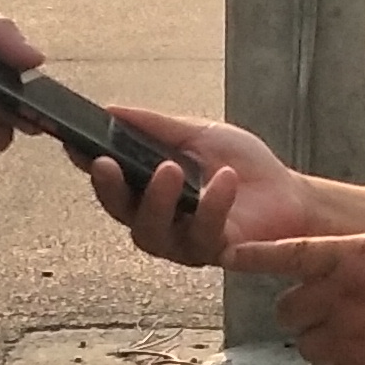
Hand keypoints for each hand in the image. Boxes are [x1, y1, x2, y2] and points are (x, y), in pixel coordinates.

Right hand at [88, 105, 307, 269]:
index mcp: (148, 192)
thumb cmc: (241, 165)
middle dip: (110, 189)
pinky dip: (212, 205)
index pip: (110, 182)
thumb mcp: (196, 134)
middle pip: (121, 214)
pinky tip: (223, 180)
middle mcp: (158, 222)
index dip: (89, 167)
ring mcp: (183, 243)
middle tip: (108, 163)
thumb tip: (109, 110)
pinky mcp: (214, 255)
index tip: (75, 145)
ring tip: (169, 169)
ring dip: (157, 201)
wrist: (289, 193)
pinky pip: (203, 235)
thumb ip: (154, 127)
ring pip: (152, 234)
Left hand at [228, 226, 364, 364]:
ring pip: (306, 344)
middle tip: (333, 307)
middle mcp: (346, 300)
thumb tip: (334, 258)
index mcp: (356, 258)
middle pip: (288, 309)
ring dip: (320, 339)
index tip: (227, 255)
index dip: (253, 255)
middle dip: (302, 309)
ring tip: (360, 332)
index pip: (288, 254)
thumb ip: (364, 248)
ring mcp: (353, 343)